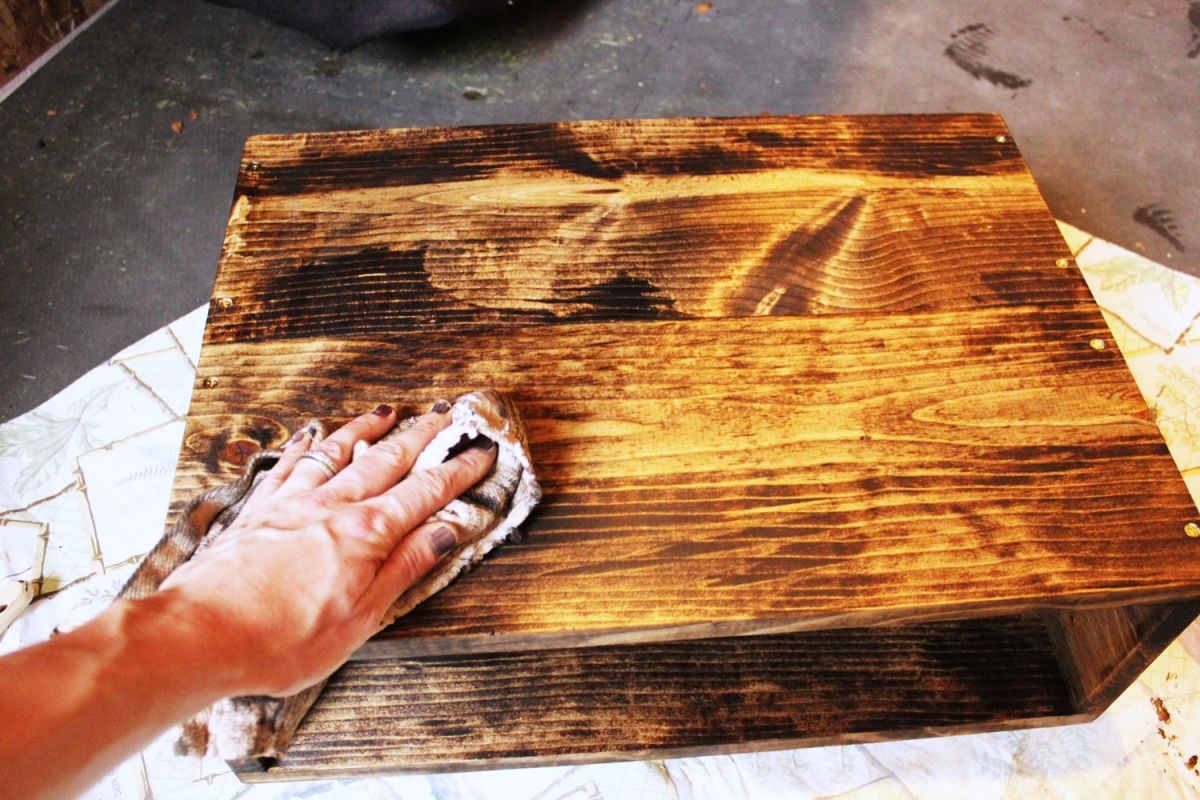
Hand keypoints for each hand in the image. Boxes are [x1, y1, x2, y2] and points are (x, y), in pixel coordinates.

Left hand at [157, 402, 495, 695]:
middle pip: (386, 460)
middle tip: (445, 414)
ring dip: (366, 429)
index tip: (480, 452)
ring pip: (337, 452)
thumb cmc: (279, 640)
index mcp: (365, 535)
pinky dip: (305, 445)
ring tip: (387, 411)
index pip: (424, 493)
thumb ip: (402, 569)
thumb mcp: (360, 617)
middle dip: (421, 436)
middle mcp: (330, 507)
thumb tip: (442, 534)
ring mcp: (290, 504)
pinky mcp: (256, 511)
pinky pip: (287, 465)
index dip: (457, 471)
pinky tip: (311, 434)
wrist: (198, 636)